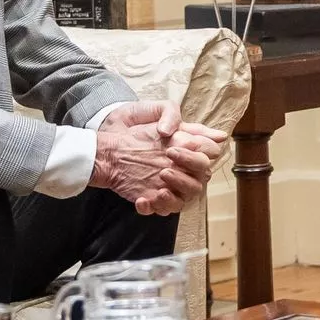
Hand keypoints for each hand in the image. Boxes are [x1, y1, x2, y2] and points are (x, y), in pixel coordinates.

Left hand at [90, 103, 227, 215]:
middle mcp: (184, 167)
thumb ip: (169, 113)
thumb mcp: (151, 109)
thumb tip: (173, 130)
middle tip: (167, 159)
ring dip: (178, 192)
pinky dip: (156, 207)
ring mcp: (171, 184)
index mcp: (189, 145)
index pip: (210, 151)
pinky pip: (164, 210)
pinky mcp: (155, 197)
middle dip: (189, 168)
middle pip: (204, 176)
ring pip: (189, 196)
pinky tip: (142, 199)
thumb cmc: (133, 126)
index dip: (202, 149)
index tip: (183, 143)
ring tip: (160, 184)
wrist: (108, 146)